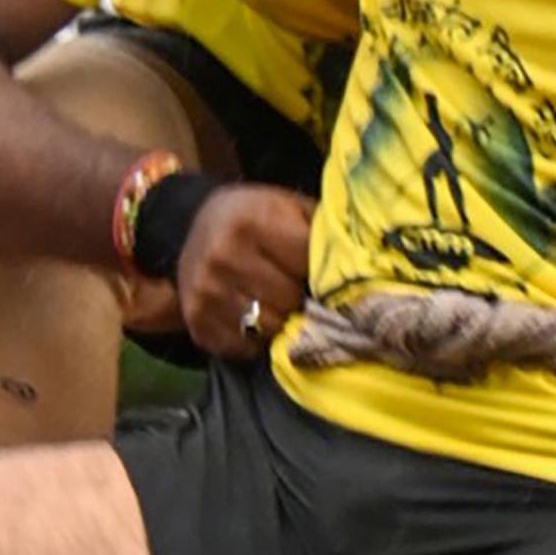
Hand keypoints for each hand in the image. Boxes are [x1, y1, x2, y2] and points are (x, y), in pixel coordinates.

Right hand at [161, 184, 318, 360]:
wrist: (196, 226)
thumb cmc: (257, 218)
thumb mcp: (290, 207)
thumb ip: (323, 231)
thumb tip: (360, 268)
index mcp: (251, 220)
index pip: (306, 264)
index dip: (316, 268)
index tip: (311, 264)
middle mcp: (223, 255)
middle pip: (289, 301)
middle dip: (297, 296)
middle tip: (291, 285)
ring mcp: (206, 290)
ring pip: (268, 328)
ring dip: (279, 320)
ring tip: (274, 301)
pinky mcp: (196, 320)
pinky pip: (243, 348)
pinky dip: (254, 340)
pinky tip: (252, 317)